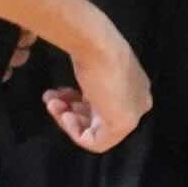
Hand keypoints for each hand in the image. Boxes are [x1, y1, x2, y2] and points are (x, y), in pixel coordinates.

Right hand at [42, 13, 150, 153]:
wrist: (97, 44)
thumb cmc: (94, 49)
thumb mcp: (94, 68)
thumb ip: (92, 86)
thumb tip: (81, 98)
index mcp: (135, 87)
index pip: (106, 105)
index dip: (80, 102)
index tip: (63, 92)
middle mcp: (138, 102)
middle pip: (100, 118)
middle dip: (71, 109)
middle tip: (51, 99)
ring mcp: (132, 115)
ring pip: (96, 130)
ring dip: (67, 118)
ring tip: (50, 102)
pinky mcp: (121, 125)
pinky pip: (96, 142)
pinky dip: (74, 131)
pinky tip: (62, 114)